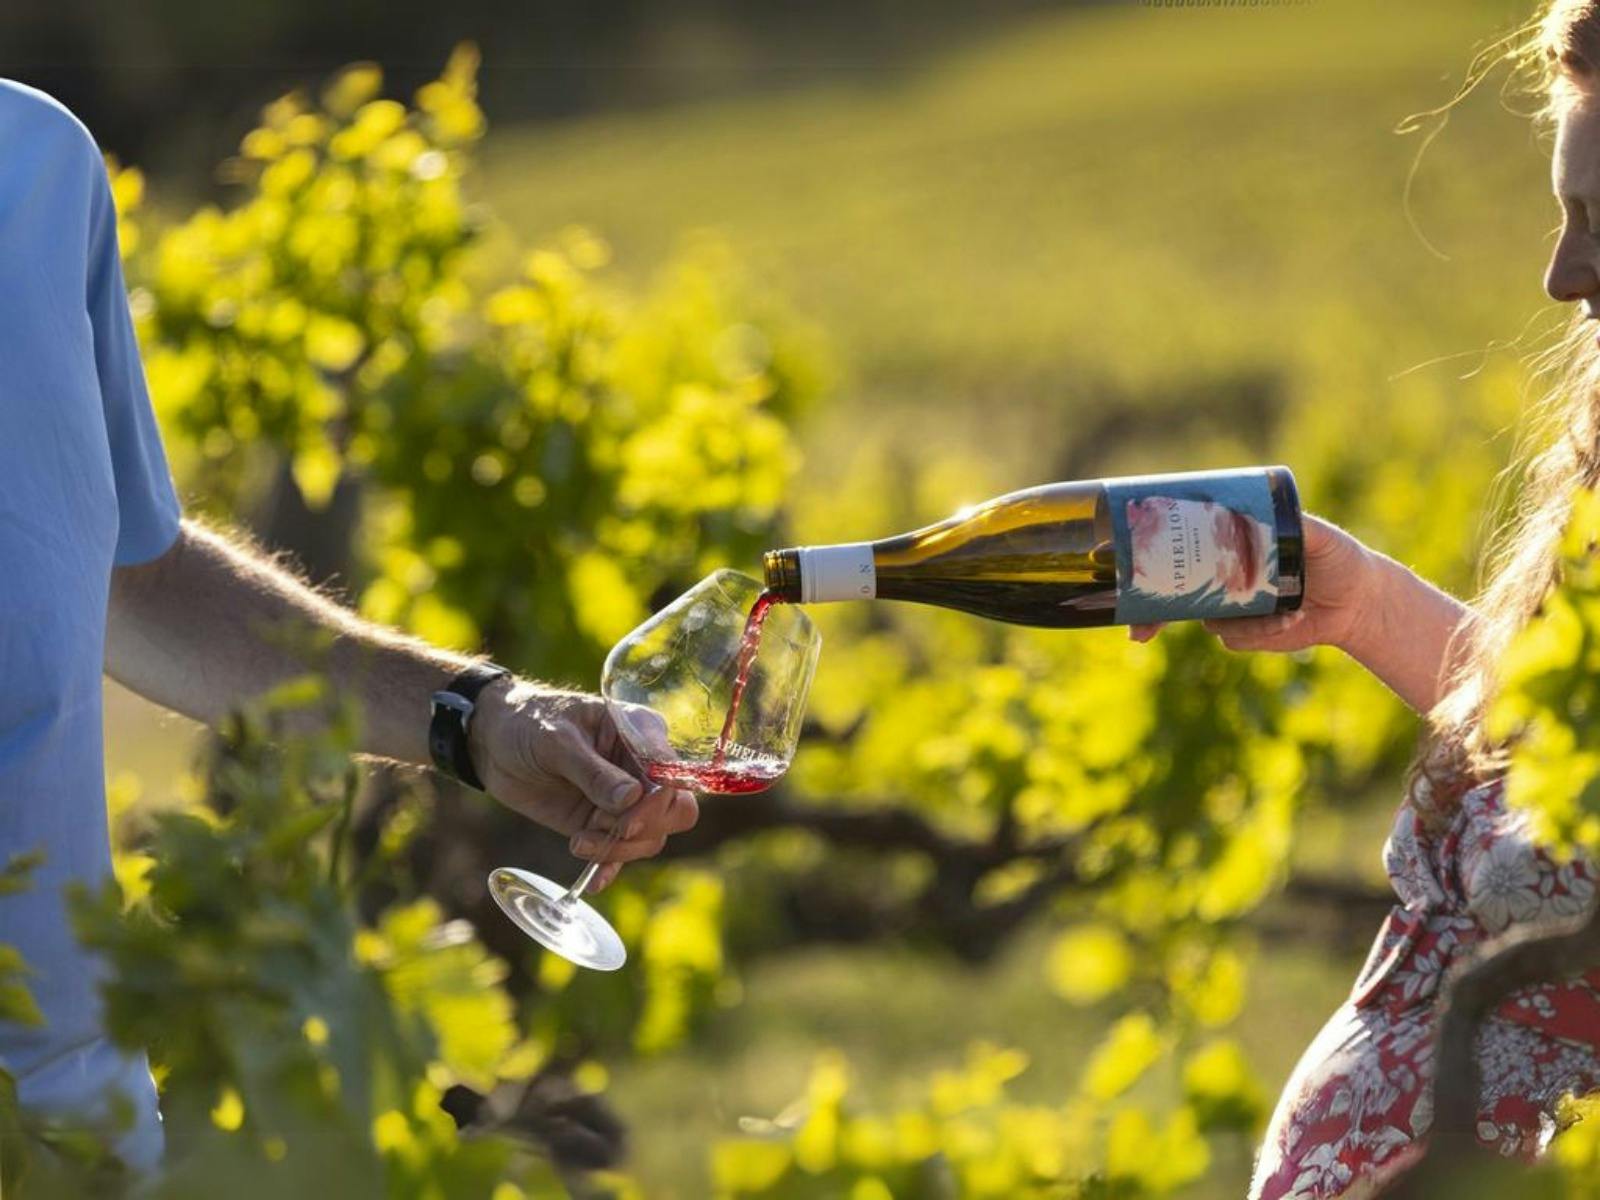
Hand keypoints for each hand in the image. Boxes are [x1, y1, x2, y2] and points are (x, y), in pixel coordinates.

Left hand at [467, 679, 698, 890]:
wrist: (495, 743)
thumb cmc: (529, 723)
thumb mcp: (557, 741)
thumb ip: (593, 771)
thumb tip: (630, 799)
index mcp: (640, 733)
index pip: (670, 775)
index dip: (655, 804)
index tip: (626, 823)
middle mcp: (641, 768)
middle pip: (675, 811)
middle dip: (646, 829)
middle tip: (608, 833)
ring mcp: (624, 800)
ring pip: (650, 837)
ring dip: (617, 849)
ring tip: (576, 843)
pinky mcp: (602, 823)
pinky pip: (620, 853)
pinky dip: (609, 868)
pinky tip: (592, 882)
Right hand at [1129, 513, 1378, 653]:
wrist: (1360, 601)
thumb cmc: (1337, 558)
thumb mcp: (1316, 535)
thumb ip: (1295, 524)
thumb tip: (1267, 516)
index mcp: (1226, 548)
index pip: (1176, 549)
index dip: (1141, 562)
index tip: (1114, 568)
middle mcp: (1220, 579)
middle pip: (1169, 596)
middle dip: (1149, 616)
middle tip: (1140, 631)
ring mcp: (1229, 609)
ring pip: (1205, 621)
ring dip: (1238, 623)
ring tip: (1288, 616)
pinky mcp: (1246, 636)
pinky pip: (1235, 639)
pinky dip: (1262, 633)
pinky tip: (1294, 622)